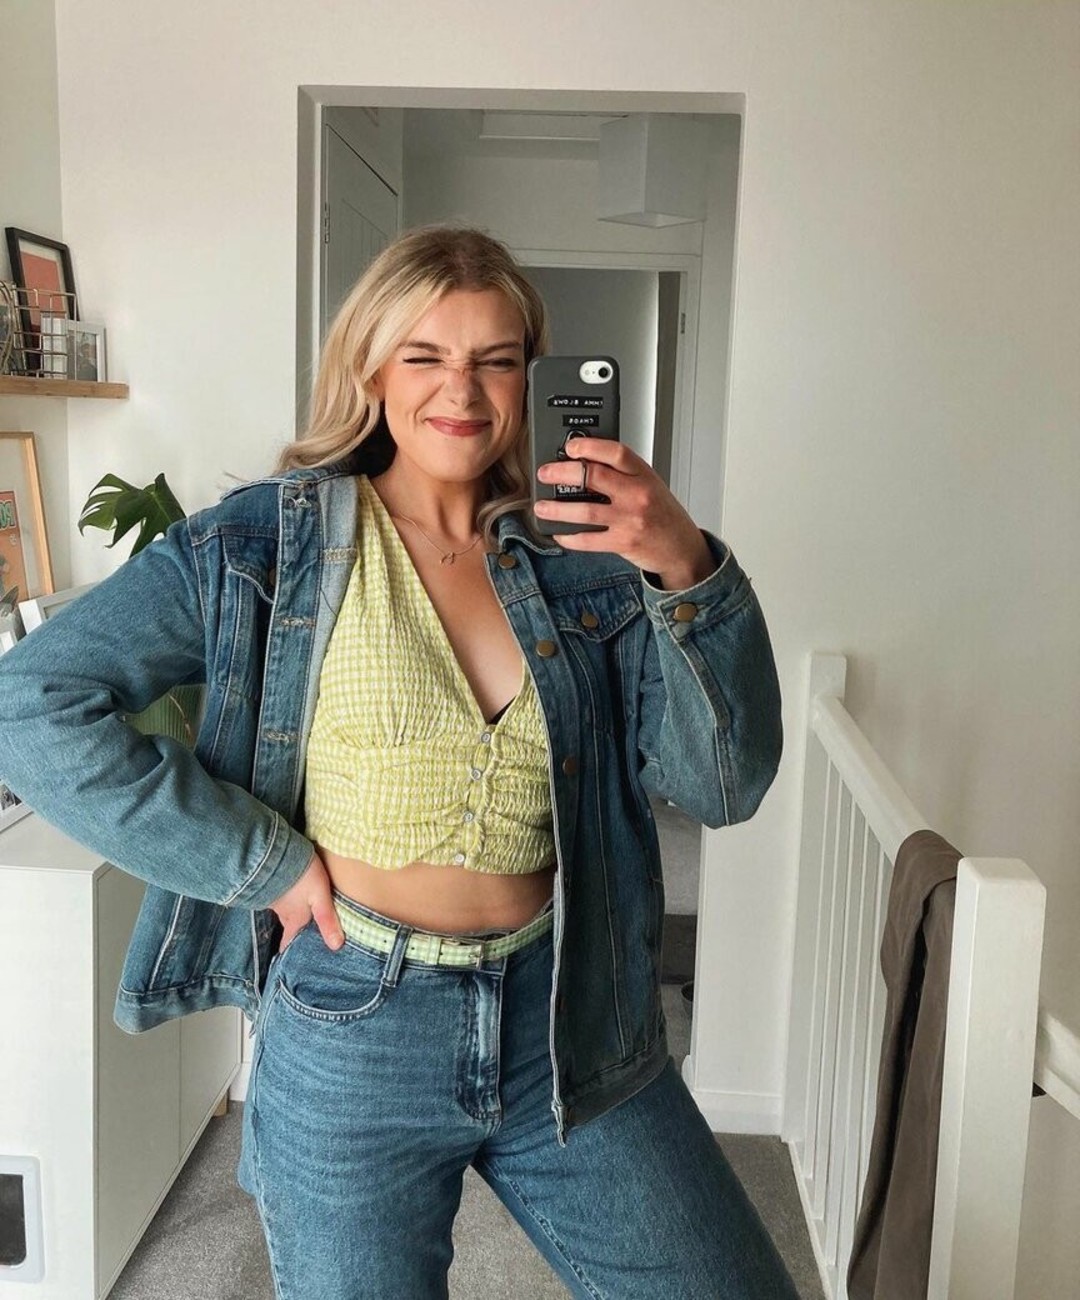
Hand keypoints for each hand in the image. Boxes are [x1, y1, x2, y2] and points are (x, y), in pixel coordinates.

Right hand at [268, 850, 344, 952]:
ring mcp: (275, 897)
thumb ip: (327, 919)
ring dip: (292, 915)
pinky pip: (280, 896)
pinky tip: (294, 893)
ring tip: (303, 916)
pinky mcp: (271, 883)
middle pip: (288, 928)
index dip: (289, 953)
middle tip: (302, 942)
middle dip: (294, 935)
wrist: (275, 851)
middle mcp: (283, 912)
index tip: (289, 963)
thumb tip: (336, 946)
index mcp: (294, 919)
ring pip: (285, 912)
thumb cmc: (301, 876)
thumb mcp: (319, 897)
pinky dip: (287, 899)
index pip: (289, 942)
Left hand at [534, 438, 715, 588]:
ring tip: (541, 507)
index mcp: (644, 475)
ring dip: (557, 509)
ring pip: (585, 510)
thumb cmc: (664, 516)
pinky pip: (589, 540)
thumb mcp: (650, 485)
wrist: (683, 549)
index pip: (616, 452)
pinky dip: (570, 537)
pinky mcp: (623, 543)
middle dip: (562, 473)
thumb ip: (624, 474)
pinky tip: (560, 534)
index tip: (570, 447)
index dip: (589, 446)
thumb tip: (586, 464)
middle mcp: (637, 494)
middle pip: (593, 476)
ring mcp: (630, 519)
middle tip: (545, 473)